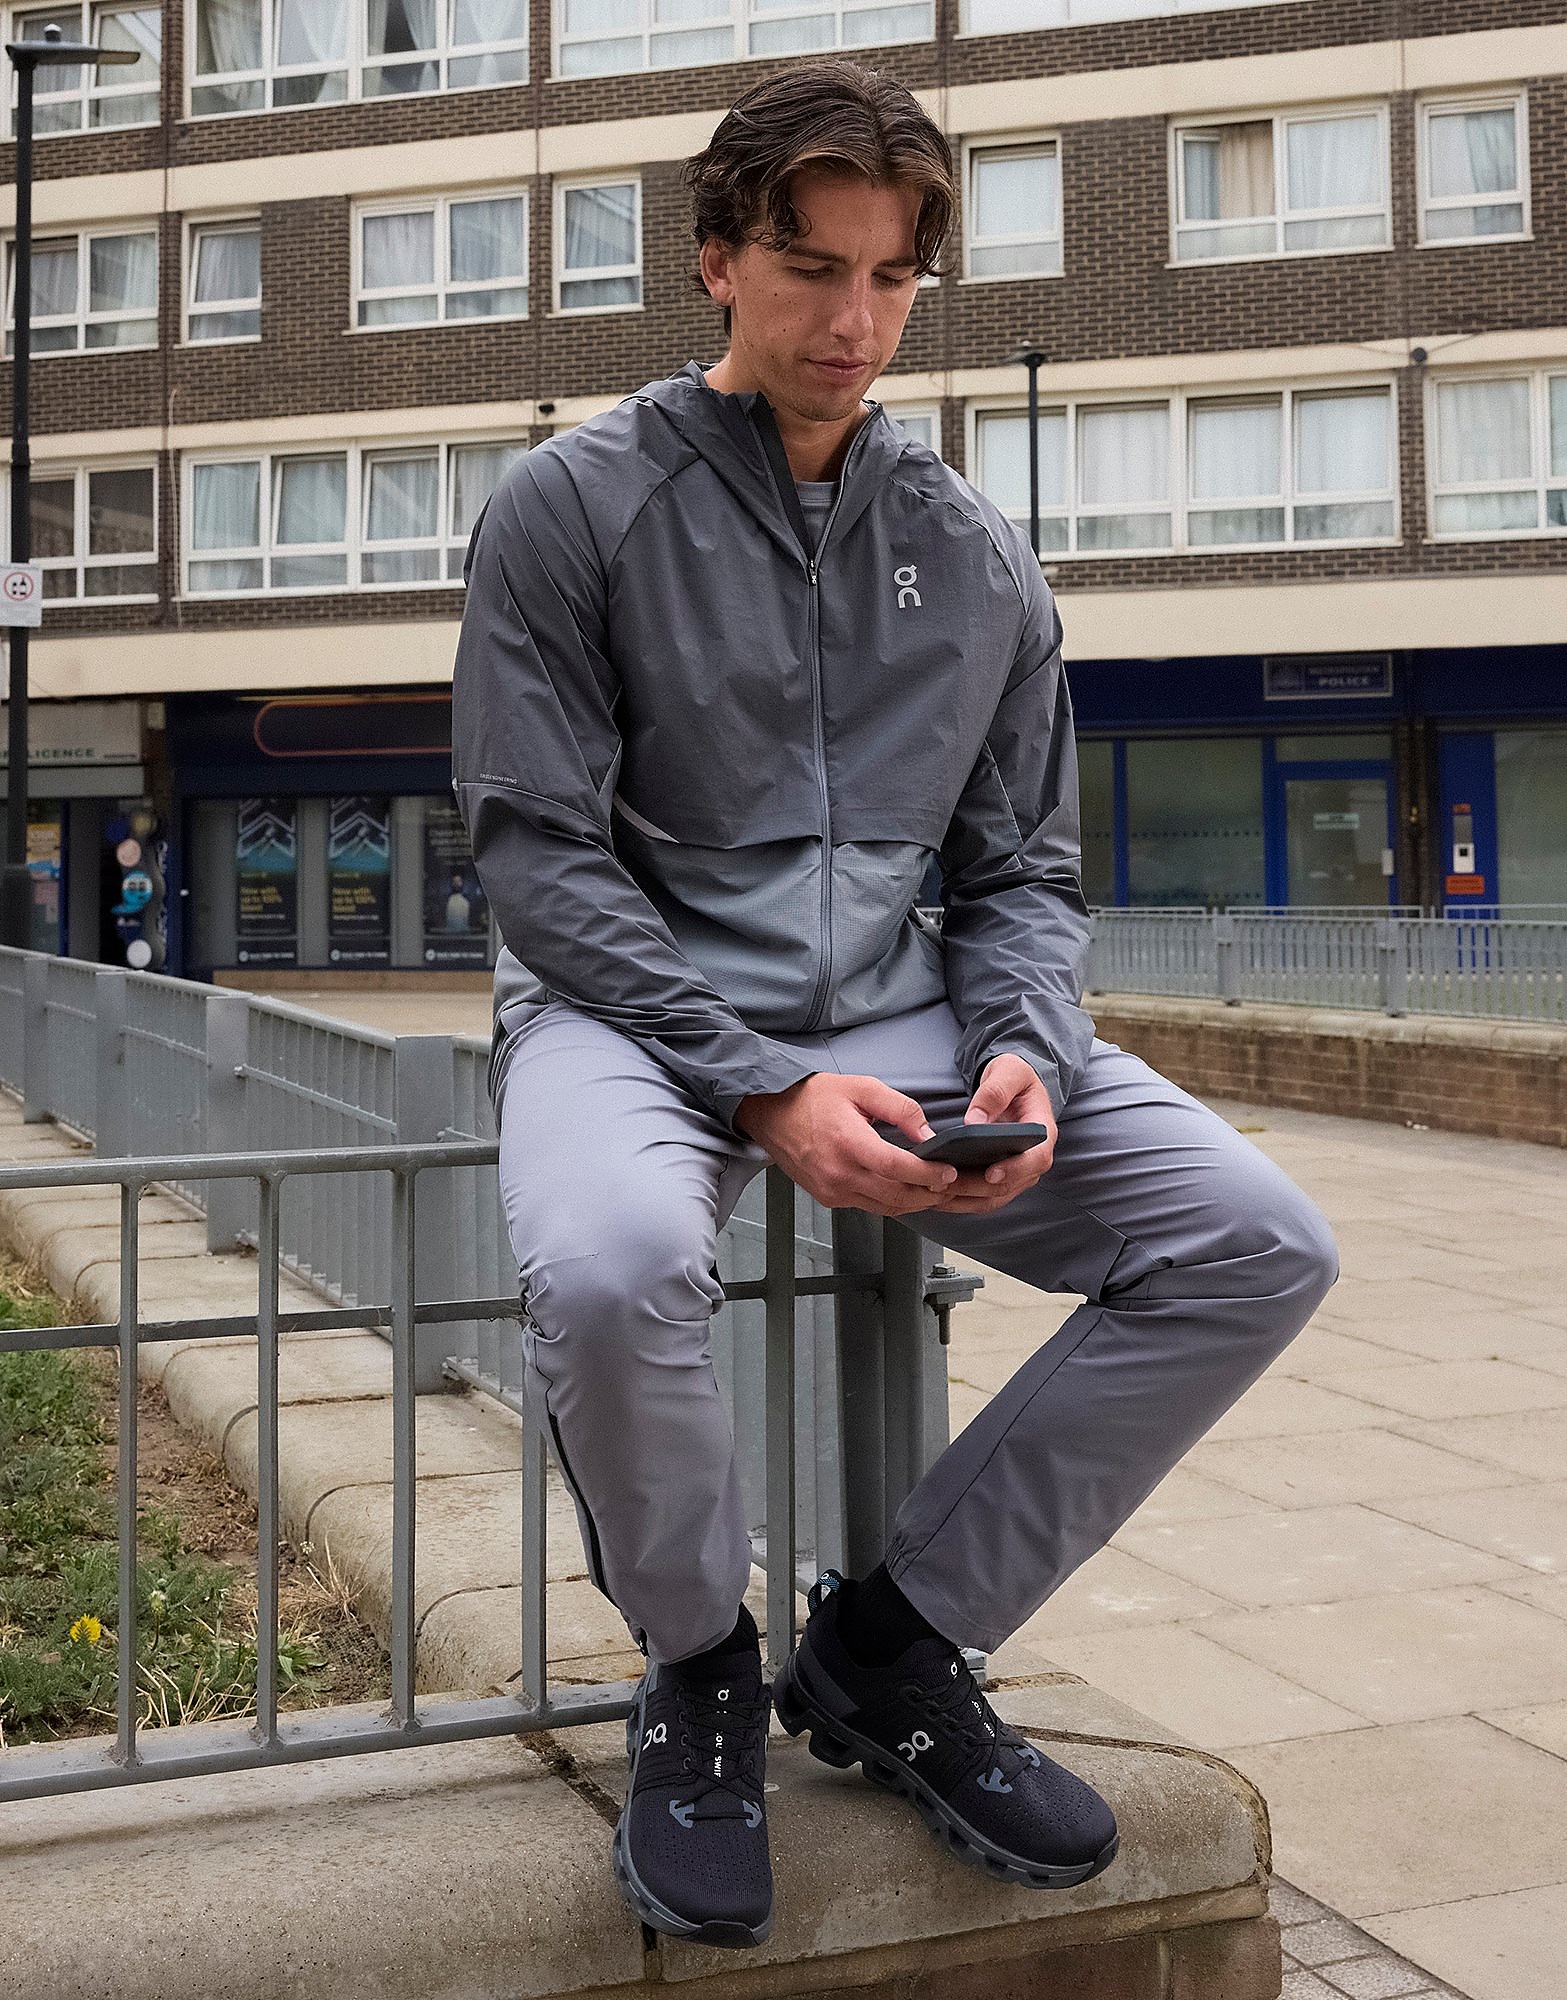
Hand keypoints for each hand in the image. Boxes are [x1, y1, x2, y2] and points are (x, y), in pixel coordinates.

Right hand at [733, 1072, 960, 1218]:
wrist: (771, 1115)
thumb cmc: (813, 1098)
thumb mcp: (860, 1087)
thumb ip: (899, 1107)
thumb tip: (927, 1132)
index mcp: (847, 1143)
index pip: (896, 1168)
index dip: (927, 1174)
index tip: (950, 1172)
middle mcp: (839, 1174)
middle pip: (897, 1196)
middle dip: (932, 1194)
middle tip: (957, 1187)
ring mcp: (833, 1191)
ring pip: (887, 1208)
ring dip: (917, 1203)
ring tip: (942, 1193)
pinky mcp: (830, 1199)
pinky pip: (871, 1207)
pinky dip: (896, 1204)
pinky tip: (913, 1194)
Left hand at [930, 1053, 1056, 1215]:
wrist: (1014, 1085)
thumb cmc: (1015, 1077)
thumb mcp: (1009, 1071)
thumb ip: (994, 1092)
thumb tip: (974, 1122)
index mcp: (1043, 1132)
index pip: (1036, 1158)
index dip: (1015, 1170)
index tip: (990, 1174)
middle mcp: (1033, 1158)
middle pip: (1009, 1184)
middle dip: (976, 1187)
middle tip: (943, 1183)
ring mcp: (1018, 1172)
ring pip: (994, 1197)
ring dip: (964, 1199)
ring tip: (934, 1192)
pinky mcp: (1001, 1177)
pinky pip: (983, 1196)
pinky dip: (961, 1199)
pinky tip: (937, 1194)